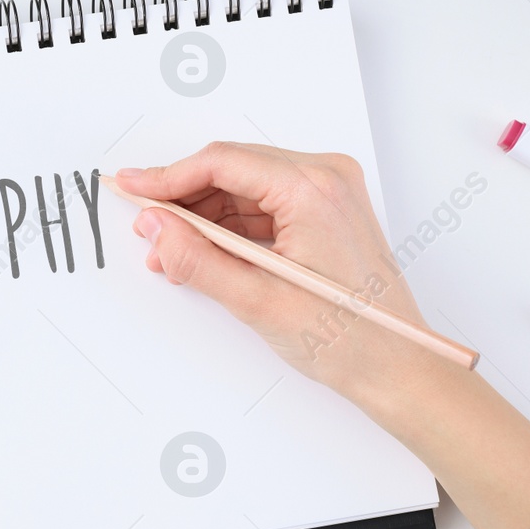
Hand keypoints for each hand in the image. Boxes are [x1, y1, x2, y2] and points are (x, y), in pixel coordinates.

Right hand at [115, 142, 434, 401]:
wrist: (398, 366)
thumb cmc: (348, 339)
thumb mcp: (257, 301)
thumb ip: (197, 260)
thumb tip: (156, 227)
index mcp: (313, 190)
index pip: (222, 162)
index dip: (167, 176)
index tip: (132, 187)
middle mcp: (326, 178)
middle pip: (231, 168)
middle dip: (183, 198)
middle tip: (145, 224)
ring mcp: (329, 192)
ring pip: (244, 187)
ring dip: (204, 215)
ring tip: (170, 251)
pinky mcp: (326, 211)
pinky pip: (263, 204)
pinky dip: (230, 226)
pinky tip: (203, 252)